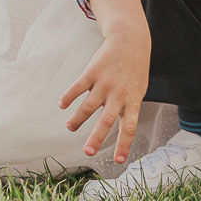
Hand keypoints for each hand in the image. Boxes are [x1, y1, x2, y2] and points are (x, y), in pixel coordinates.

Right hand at [60, 31, 150, 163]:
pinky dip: (68, 97)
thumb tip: (119, 129)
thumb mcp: (138, 89)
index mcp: (132, 100)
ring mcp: (105, 82)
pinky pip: (78, 87)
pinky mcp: (93, 71)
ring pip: (88, 106)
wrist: (130, 40)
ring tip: (70, 127)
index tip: (118, 160)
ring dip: (77, 119)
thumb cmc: (134, 68)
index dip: (123, 144)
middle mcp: (119, 94)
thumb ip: (128, 107)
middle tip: (87, 152)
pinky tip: (62, 104)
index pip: (129, 127)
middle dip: (96, 138)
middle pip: (107, 120)